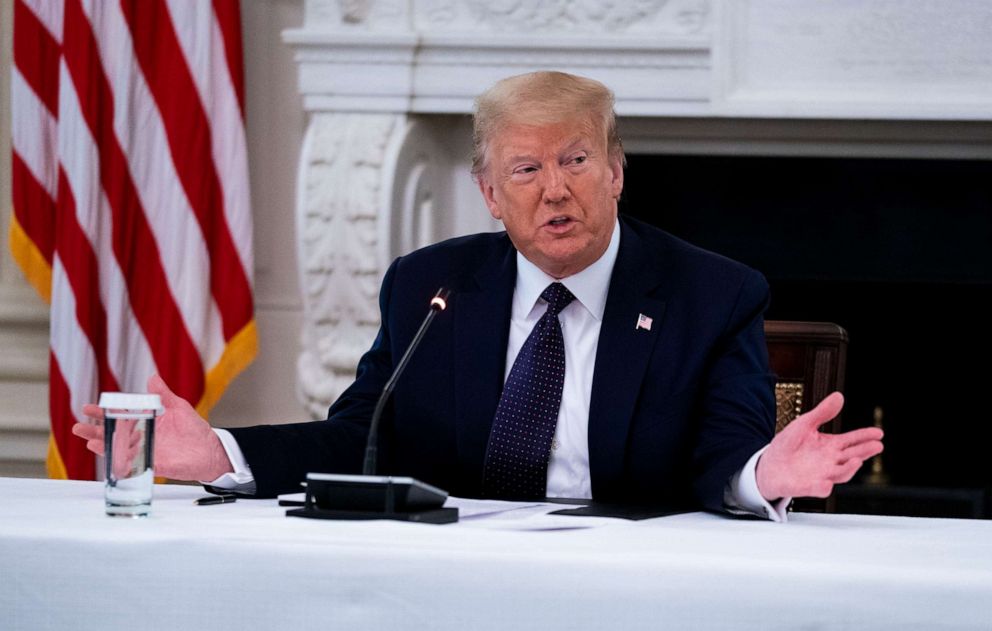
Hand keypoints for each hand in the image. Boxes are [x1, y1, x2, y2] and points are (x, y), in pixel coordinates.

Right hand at [72, 374, 234, 481]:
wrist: (209, 449)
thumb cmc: (194, 428)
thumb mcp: (178, 407)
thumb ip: (163, 395)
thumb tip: (152, 377)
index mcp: (145, 422)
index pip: (120, 416)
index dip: (104, 412)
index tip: (88, 408)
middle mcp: (141, 437)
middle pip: (113, 433)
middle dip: (95, 430)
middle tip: (78, 426)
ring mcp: (145, 451)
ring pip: (118, 449)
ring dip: (103, 445)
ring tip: (88, 441)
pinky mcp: (152, 464)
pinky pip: (132, 464)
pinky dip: (121, 461)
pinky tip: (111, 457)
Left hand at [756, 392, 882, 500]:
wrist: (769, 465)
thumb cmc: (789, 445)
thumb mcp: (804, 424)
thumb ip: (822, 413)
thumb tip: (839, 396)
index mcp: (830, 446)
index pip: (851, 441)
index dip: (865, 436)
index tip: (879, 432)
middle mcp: (830, 462)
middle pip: (851, 457)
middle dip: (864, 452)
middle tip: (877, 446)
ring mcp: (820, 475)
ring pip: (839, 474)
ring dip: (848, 469)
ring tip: (857, 461)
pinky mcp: (805, 486)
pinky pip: (815, 489)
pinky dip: (821, 488)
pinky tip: (826, 484)